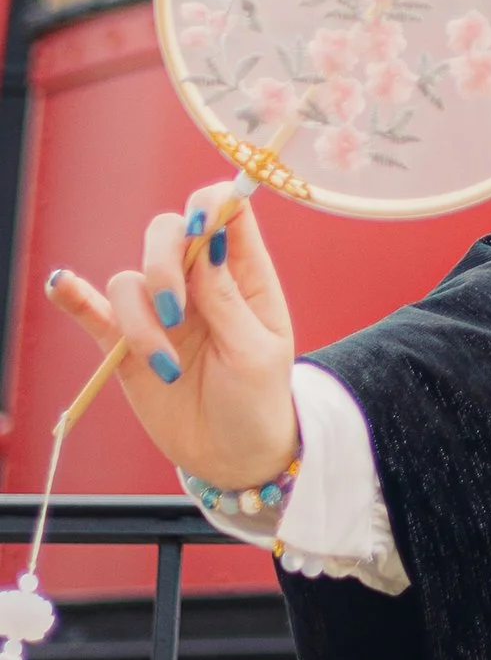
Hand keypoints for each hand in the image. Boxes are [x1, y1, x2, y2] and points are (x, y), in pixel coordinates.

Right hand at [47, 179, 298, 494]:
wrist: (233, 454)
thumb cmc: (258, 398)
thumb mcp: (256, 352)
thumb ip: (228, 299)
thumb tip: (208, 239)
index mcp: (243, 274)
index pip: (226, 212)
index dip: (209, 205)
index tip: (200, 228)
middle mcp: (199, 281)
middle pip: (166, 232)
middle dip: (162, 264)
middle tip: (175, 312)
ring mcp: (161, 310)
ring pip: (130, 281)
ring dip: (141, 323)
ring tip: (166, 367)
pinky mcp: (127, 343)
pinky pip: (95, 311)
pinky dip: (76, 296)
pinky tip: (63, 285)